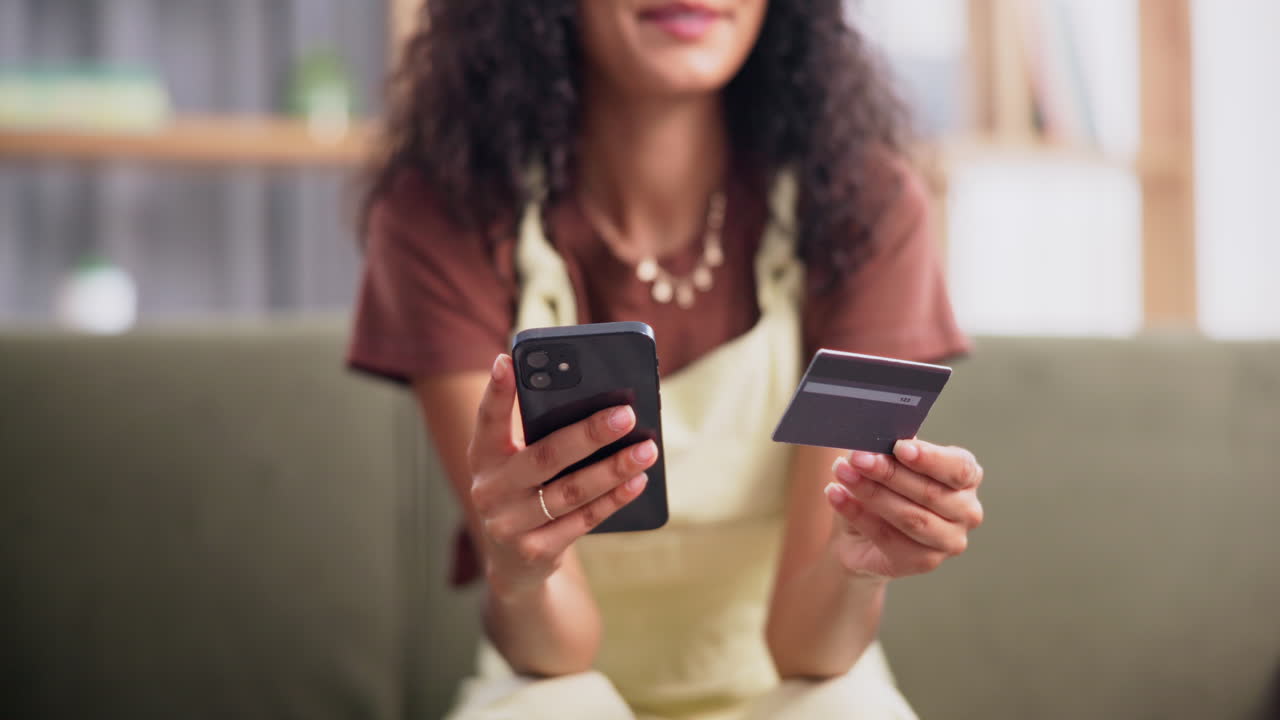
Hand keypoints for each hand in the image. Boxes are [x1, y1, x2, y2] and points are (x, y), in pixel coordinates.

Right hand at [466, 354, 657, 595]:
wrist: (513, 564)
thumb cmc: (524, 492)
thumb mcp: (516, 463)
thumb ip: (539, 434)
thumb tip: (598, 404)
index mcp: (482, 457)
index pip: (488, 419)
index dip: (497, 391)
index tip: (509, 361)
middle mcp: (490, 490)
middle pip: (545, 457)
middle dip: (589, 434)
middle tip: (626, 414)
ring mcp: (510, 524)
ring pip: (570, 491)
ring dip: (613, 469)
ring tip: (646, 449)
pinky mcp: (535, 550)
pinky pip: (582, 521)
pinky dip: (613, 499)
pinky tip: (637, 482)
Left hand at [824, 439, 983, 579]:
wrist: (861, 535)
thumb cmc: (884, 489)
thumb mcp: (887, 463)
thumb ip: (891, 449)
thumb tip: (882, 433)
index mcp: (966, 478)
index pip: (959, 468)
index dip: (930, 458)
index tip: (899, 447)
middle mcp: (966, 511)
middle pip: (930, 493)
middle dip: (889, 473)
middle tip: (858, 458)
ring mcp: (948, 541)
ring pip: (911, 518)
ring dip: (872, 493)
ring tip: (842, 473)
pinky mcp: (923, 562)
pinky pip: (887, 538)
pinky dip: (857, 513)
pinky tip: (835, 494)